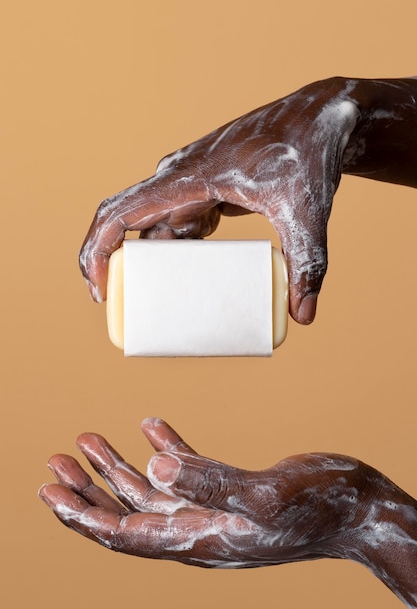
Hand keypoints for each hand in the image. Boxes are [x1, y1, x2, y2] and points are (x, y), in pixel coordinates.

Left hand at [39, 418, 416, 605]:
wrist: (359, 508)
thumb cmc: (321, 507)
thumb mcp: (266, 494)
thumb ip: (211, 483)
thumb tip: (154, 467)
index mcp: (199, 538)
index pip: (124, 534)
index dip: (83, 513)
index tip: (50, 490)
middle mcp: (198, 528)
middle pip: (126, 514)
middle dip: (87, 491)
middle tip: (53, 462)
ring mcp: (213, 509)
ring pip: (150, 491)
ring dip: (117, 466)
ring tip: (86, 439)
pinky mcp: (229, 488)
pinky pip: (184, 471)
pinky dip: (164, 449)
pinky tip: (150, 427)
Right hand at [79, 77, 416, 323]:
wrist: (323, 118)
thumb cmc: (307, 150)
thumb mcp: (305, 208)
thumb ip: (306, 261)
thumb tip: (303, 317)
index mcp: (187, 178)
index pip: (119, 213)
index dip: (97, 252)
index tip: (101, 291)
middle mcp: (181, 179)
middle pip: (135, 230)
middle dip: (129, 272)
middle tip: (139, 315)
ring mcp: (194, 184)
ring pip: (160, 231)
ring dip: (156, 267)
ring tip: (165, 307)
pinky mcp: (210, 191)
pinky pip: (182, 227)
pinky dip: (180, 255)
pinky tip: (189, 280)